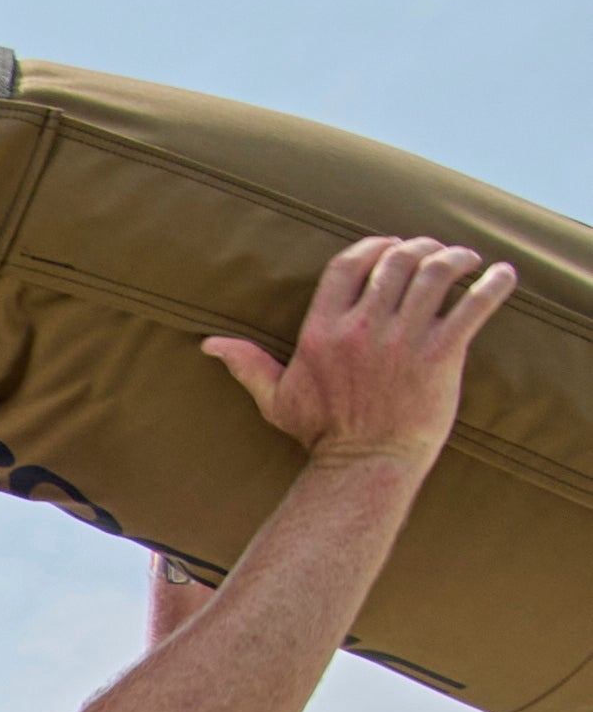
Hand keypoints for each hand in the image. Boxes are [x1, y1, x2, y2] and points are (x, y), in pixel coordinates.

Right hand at [209, 233, 516, 469]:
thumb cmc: (323, 434)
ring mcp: (403, 341)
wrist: (365, 466)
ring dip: (457, 258)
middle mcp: (363, 329)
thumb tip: (209, 344)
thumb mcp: (277, 398)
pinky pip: (474, 305)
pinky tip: (503, 277)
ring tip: (469, 261)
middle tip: (436, 254)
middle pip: (397, 260)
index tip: (392, 246)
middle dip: (420, 247)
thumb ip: (249, 364)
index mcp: (323, 332)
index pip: (349, 264)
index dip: (374, 246)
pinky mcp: (440, 356)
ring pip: (436, 273)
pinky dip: (494, 285)